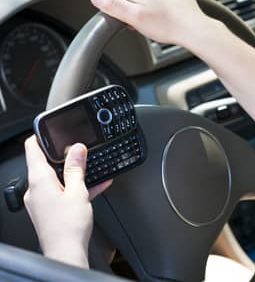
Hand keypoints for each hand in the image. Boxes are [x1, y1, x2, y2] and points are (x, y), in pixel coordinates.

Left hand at [23, 135, 111, 268]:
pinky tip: (95, 185)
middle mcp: (36, 189)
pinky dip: (76, 186)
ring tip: (92, 168)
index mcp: (39, 180)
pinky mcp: (49, 209)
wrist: (66, 253)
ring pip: (56, 178)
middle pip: (45, 163)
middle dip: (64, 156)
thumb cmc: (68, 226)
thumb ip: (76, 167)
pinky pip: (62, 191)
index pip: (32, 149)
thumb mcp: (77, 190)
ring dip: (73, 172)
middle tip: (81, 150)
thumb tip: (77, 149)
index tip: (53, 130)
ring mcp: (41, 200)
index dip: (41, 136)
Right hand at [90, 0, 211, 46]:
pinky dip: (158, 0)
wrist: (194, 28)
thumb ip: (112, 5)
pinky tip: (163, 13)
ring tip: (154, 19)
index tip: (124, 20)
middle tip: (141, 23)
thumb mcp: (134, 18)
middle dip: (131, 6)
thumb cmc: (166, 25)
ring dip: (144, 3)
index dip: (114, 8)